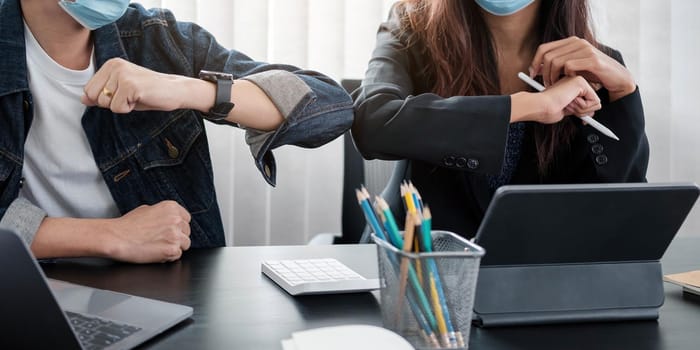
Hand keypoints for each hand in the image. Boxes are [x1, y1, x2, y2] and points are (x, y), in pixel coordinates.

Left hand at [81, 58, 209, 113]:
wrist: (174, 90)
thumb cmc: (149, 92)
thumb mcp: (121, 91)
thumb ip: (101, 93)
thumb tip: (82, 99)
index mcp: (111, 64)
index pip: (89, 90)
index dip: (105, 99)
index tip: (124, 93)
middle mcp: (114, 66)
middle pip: (94, 97)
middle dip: (111, 103)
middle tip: (130, 97)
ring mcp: (122, 74)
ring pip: (105, 104)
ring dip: (121, 106)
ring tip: (136, 97)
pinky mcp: (130, 85)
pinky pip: (117, 108)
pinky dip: (128, 109)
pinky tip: (141, 99)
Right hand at [104, 200, 191, 262]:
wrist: (116, 237)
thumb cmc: (127, 225)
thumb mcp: (147, 209)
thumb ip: (162, 213)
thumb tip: (169, 219)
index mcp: (171, 208)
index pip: (186, 219)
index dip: (178, 227)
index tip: (171, 230)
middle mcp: (176, 220)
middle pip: (187, 232)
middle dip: (177, 237)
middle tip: (161, 240)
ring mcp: (175, 235)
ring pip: (185, 244)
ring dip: (174, 247)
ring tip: (158, 246)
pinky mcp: (172, 249)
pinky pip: (177, 255)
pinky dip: (168, 256)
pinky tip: (156, 252)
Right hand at [516, 75, 600, 123]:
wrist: (538, 106)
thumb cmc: (545, 109)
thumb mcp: (567, 111)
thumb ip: (578, 110)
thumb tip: (590, 114)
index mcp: (571, 87)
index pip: (588, 101)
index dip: (582, 111)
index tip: (567, 110)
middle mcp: (576, 81)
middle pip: (594, 103)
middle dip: (582, 111)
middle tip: (565, 106)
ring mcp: (579, 80)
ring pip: (596, 103)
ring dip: (581, 109)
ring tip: (566, 103)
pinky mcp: (581, 82)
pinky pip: (595, 101)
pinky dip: (582, 107)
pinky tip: (569, 101)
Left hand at [529, 36, 635, 100]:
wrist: (617, 79)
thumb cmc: (594, 74)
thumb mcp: (573, 68)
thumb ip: (558, 65)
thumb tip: (536, 68)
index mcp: (571, 42)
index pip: (544, 48)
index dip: (535, 62)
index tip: (532, 75)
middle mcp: (577, 42)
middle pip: (548, 56)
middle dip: (543, 73)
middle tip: (546, 84)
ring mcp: (585, 49)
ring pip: (556, 61)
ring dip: (553, 76)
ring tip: (556, 85)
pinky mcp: (592, 59)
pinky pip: (569, 66)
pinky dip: (566, 76)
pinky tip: (571, 82)